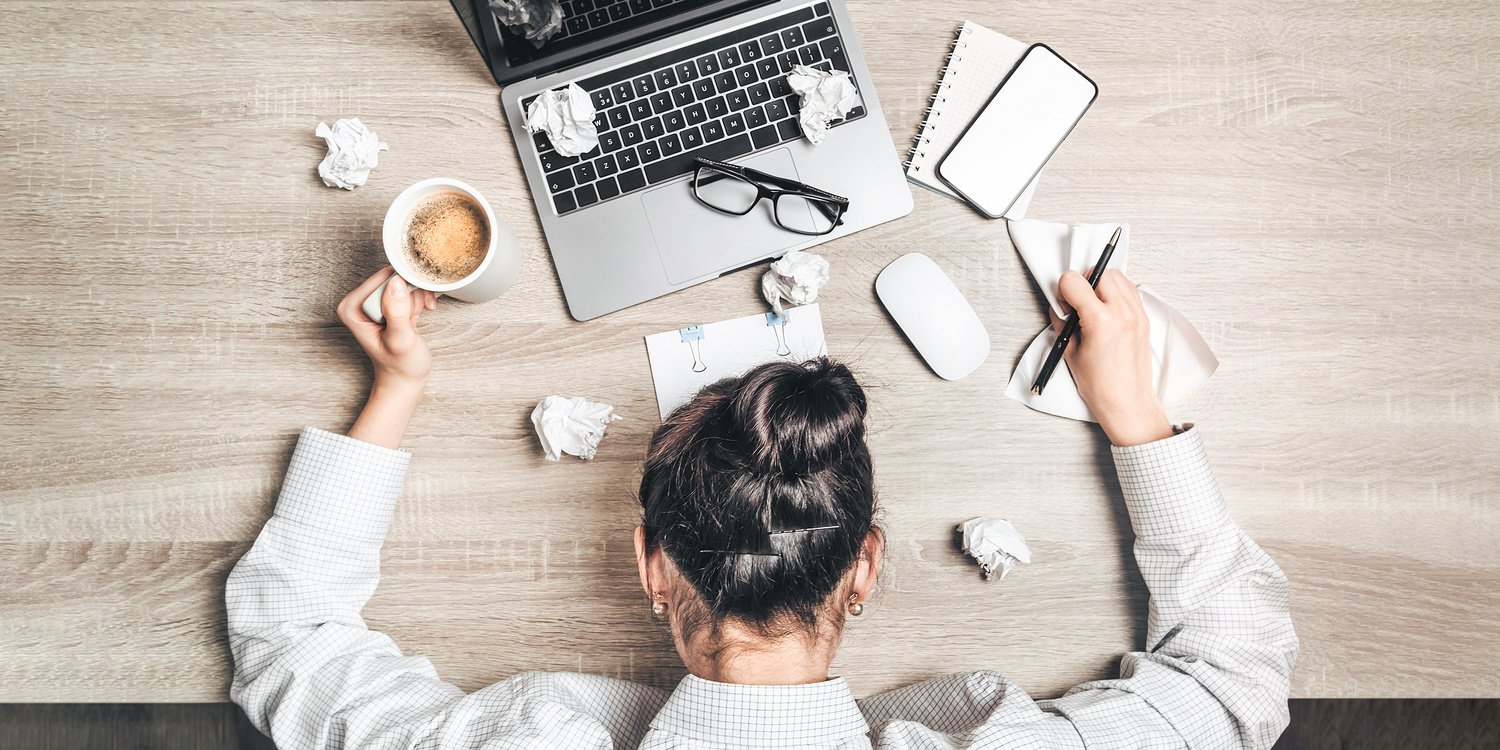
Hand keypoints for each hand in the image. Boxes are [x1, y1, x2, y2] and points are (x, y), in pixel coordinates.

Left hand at [336, 268, 437, 447]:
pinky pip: (407, 287)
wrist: (404, 379)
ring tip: (416, 319)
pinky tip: (419, 314)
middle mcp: (359, 301)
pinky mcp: (386, 303)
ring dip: (417, 297)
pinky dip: (419, 298)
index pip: (383, 277)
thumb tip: (396, 283)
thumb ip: (397, 312)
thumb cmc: (401, 366)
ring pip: (403, 281)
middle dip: (412, 293)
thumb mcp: (400, 341)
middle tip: (415, 315)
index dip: (404, 288)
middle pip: (394, 276)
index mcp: (352, 307)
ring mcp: (373, 301)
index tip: (412, 307)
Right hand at [1054, 269, 1172, 446]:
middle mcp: (1122, 313)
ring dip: (1101, 284)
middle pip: (1099, 271)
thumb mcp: (1069, 352)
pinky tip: (1107, 310)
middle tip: (1078, 302)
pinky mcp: (1144, 318)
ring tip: (1093, 305)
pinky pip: (1130, 290)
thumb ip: (1062, 322)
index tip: (1064, 304)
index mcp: (1100, 321)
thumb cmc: (1100, 385)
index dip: (1063, 290)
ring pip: (1117, 276)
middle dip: (1084, 282)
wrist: (1127, 402)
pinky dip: (1116, 293)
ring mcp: (1137, 314)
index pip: (1074, 281)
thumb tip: (1060, 306)